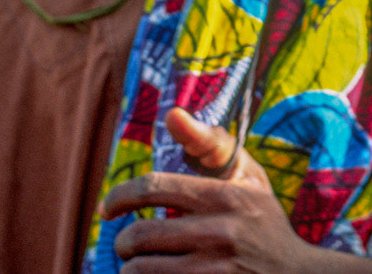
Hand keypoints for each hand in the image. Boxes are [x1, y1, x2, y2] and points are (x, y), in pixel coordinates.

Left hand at [102, 108, 313, 272]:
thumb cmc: (263, 222)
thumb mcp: (249, 177)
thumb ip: (210, 144)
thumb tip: (172, 113)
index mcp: (225, 195)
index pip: (153, 187)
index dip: (120, 196)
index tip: (108, 208)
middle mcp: (220, 231)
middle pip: (139, 236)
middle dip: (122, 243)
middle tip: (126, 245)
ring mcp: (215, 269)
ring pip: (139, 270)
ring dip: (131, 269)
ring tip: (140, 265)